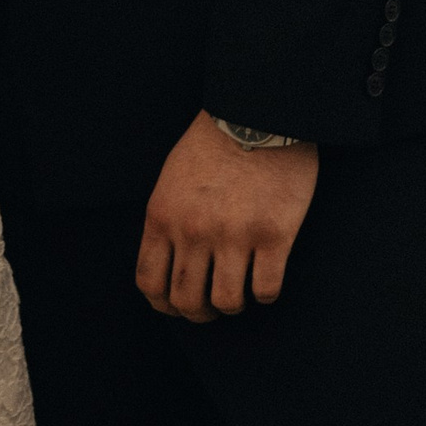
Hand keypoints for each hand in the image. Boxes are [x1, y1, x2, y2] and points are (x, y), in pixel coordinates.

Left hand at [136, 119, 319, 319]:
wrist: (259, 112)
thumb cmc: (214, 143)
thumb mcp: (171, 179)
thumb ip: (166, 220)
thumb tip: (168, 260)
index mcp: (163, 217)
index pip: (150, 283)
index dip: (163, 304)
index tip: (177, 305)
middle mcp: (194, 232)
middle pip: (186, 301)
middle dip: (198, 313)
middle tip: (212, 307)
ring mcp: (235, 235)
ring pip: (227, 302)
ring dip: (233, 305)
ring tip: (240, 292)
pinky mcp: (275, 235)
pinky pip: (266, 290)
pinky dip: (265, 293)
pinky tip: (266, 279)